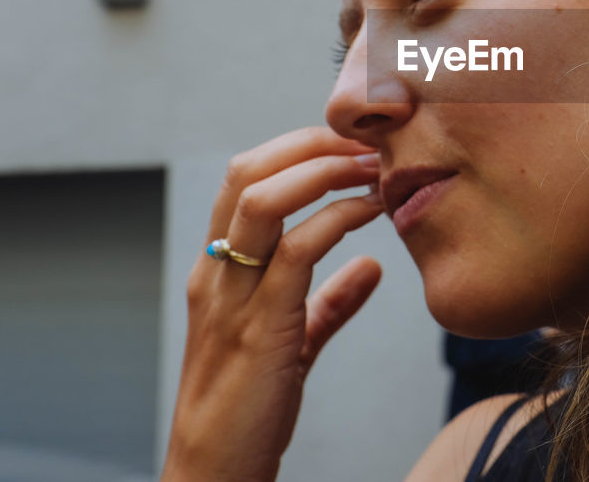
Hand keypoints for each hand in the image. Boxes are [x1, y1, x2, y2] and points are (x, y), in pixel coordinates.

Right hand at [161, 127, 384, 481]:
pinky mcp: (259, 328)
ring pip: (262, 199)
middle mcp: (215, 271)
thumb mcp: (291, 343)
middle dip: (311, 142)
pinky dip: (338, 219)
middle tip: (367, 139)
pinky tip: (373, 211)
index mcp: (217, 268)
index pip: (247, 176)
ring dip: (324, 170)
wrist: (216, 471)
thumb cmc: (250, 409)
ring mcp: (232, 297)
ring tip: (373, 166)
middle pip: (248, 170)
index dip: (300, 147)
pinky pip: (297, 251)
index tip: (352, 142)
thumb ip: (329, 302)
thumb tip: (371, 268)